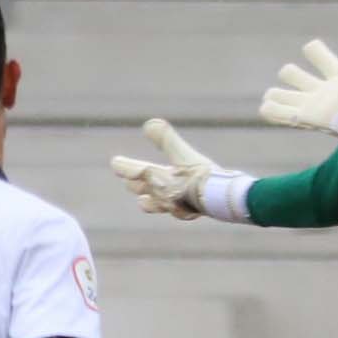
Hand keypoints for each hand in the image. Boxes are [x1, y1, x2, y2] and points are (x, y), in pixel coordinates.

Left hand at [109, 118, 242, 219]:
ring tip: (143, 200)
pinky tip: (177, 207)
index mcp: (159, 181)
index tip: (115, 163)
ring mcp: (176, 207)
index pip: (136, 172)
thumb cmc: (202, 179)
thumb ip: (166, 139)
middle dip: (134, 183)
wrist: (222, 203)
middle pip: (143, 189)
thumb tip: (149, 124)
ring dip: (148, 200)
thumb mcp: (184, 155)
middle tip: (127, 180)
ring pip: (156, 204)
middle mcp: (163, 196)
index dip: (125, 166)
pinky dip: (172, 207)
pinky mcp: (190, 213)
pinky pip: (176, 210)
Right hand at [258, 24, 337, 135]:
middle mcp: (322, 93)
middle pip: (301, 80)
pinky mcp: (302, 118)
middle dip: (292, 75)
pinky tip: (263, 108)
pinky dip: (272, 112)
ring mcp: (311, 107)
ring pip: (288, 99)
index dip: (317, 53)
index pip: (326, 62)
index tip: (311, 47)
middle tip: (288, 72)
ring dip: (279, 96)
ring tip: (269, 96)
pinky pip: (282, 115)